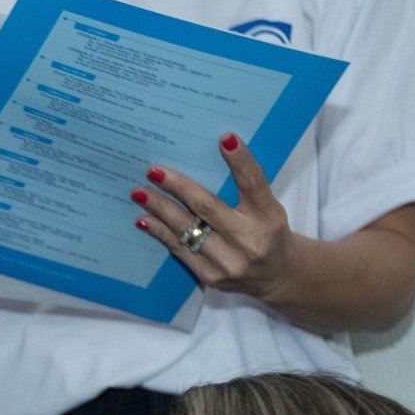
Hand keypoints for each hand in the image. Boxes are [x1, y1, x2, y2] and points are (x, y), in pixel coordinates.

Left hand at [131, 134, 293, 301]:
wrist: (275, 275)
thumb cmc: (267, 232)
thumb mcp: (266, 207)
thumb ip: (245, 186)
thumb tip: (210, 154)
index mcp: (268, 216)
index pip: (254, 184)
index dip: (240, 161)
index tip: (225, 138)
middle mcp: (250, 239)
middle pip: (209, 208)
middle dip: (178, 187)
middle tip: (154, 171)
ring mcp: (229, 261)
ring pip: (187, 230)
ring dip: (160, 209)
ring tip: (139, 193)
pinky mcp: (210, 276)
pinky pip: (180, 250)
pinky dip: (160, 232)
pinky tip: (144, 219)